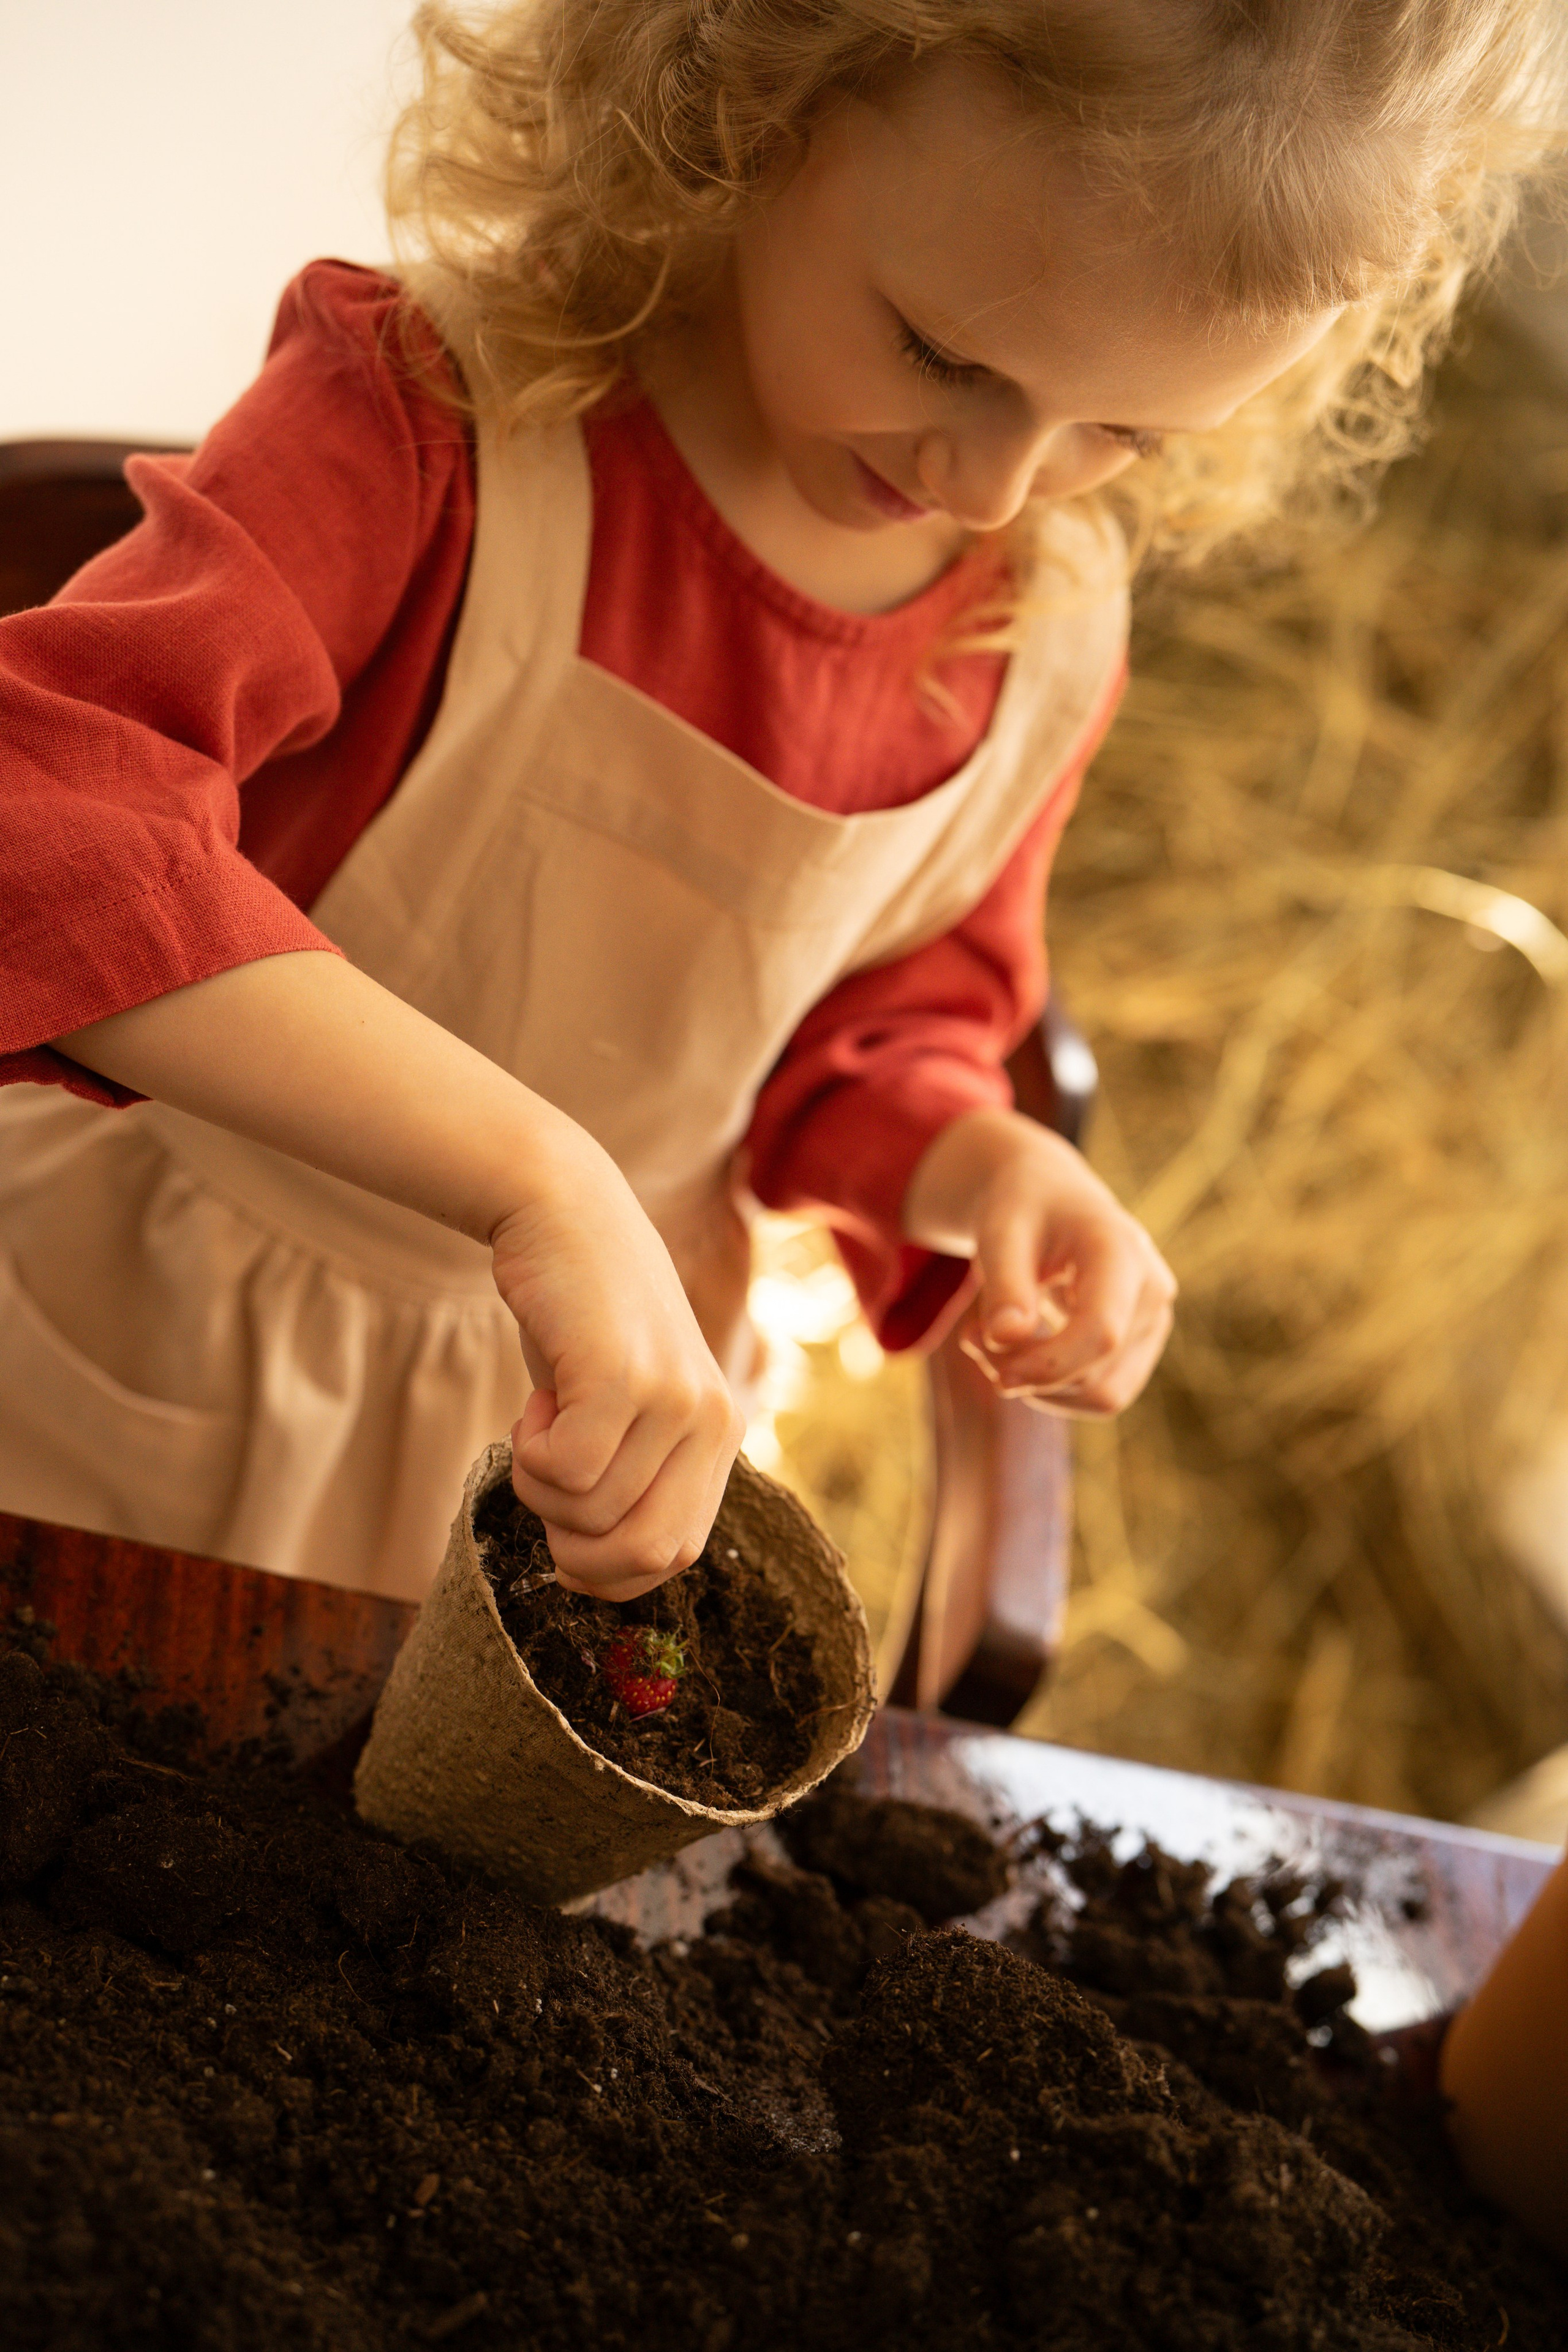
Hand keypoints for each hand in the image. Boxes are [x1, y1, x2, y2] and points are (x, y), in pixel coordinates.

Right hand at [490, 1132, 744, 1601]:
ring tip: (542, 1416)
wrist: (563, 1212)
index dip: (608, 1569)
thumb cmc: (581, 1320)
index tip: (564, 1529)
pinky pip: (563, 1470)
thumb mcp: (625, 1406)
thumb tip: (597, 1574)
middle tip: (544, 1477)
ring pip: (589, 1513)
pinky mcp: (624, 1376)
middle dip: (572, 1545)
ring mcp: (674, 1398)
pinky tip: (536, 1397)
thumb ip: (633, 1476)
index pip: (674, 1558)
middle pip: (641, 1554)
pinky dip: (527, 1451)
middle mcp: (714, 1421)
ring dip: (538, 1483)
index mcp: (721, 1436)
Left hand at [902, 1107, 1174, 1415]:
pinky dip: (1050, 1384)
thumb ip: (1003, 1283)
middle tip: (973, 1336)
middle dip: (1027, 1372)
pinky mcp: (1140, 1346)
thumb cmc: (1021, 1209)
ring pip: (1099, 1396)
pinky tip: (1019, 1346)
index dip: (1048, 1366)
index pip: (1101, 1332)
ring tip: (993, 1334)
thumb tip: (1004, 1338)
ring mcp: (1153, 1322)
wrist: (1047, 1197)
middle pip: (1095, 1375)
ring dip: (1036, 1384)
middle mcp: (1153, 1290)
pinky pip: (1097, 1394)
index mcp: (1122, 1250)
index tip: (996, 1375)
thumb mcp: (1000, 1233)